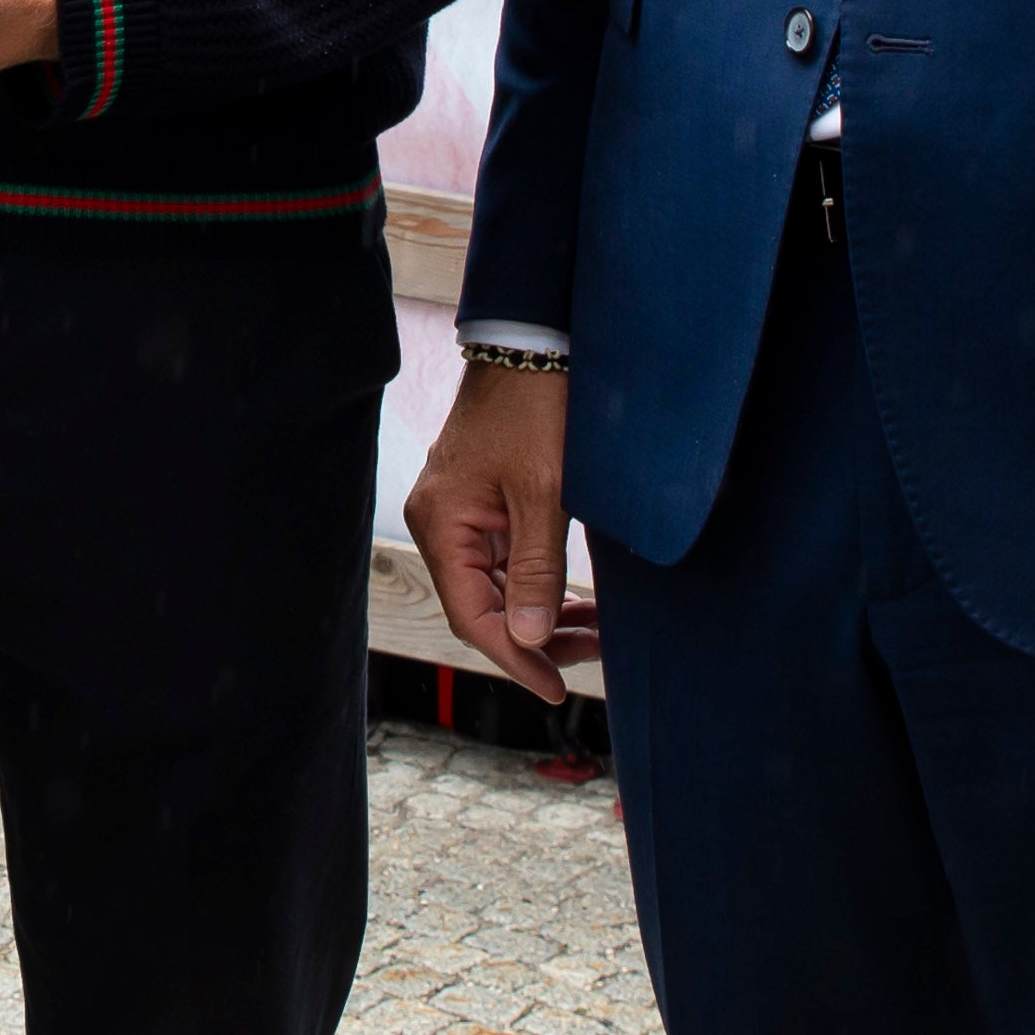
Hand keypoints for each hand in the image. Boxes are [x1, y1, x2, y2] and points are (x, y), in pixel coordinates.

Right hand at [405, 362, 593, 704]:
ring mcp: (458, 513)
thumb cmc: (536, 411)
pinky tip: (574, 600)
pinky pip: (503, 562)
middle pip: (482, 606)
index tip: (557, 687)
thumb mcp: (544, 493)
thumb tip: (530, 639)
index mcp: (442, 523)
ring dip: (541, 614)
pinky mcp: (479, 503)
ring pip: (495, 588)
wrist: (532, 347)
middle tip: (593, 655)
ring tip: (594, 631)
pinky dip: (537, 585)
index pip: (472, 615)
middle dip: (536, 638)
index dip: (515, 658)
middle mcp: (440, 522)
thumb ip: (536, 569)